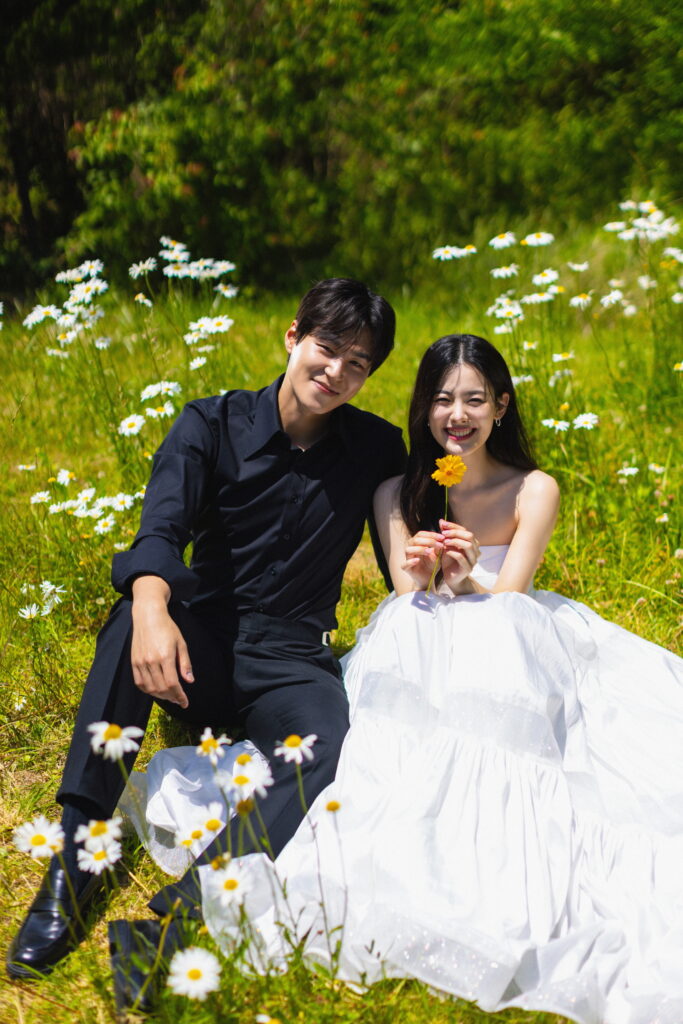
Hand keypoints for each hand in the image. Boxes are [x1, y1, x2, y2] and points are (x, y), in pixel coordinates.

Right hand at [131, 579, 193, 707]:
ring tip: (170, 696)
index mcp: (165, 656)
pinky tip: (156, 690)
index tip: (185, 702)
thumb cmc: (167, 628)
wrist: (148, 616)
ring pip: (150, 688)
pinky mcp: (134, 662)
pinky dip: (148, 690)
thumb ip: (185, 664)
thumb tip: (189, 681)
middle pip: (161, 689)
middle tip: (179, 699)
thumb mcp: (181, 643)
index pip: (172, 684)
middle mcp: (151, 661)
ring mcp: (140, 662)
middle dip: (172, 697)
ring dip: (161, 696)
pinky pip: (140, 683)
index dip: (179, 696)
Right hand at [401, 529, 444, 588]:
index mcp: (416, 543)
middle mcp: (410, 549)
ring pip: (408, 550)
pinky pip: (405, 564)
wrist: (429, 579)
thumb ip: (439, 548)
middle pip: (415, 540)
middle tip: (439, 545)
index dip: (431, 535)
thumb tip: (443, 539)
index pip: (421, 534)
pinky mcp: (406, 569)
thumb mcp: (438, 555)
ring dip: (419, 549)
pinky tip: (417, 560)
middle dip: (428, 541)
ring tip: (429, 552)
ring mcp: (407, 558)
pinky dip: (410, 562)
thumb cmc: (433, 564)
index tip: (442, 538)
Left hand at [439, 519, 479, 593]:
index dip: (454, 526)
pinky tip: (445, 551)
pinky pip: (461, 557)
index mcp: (471, 543)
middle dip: (455, 533)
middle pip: (469, 536)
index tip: (442, 524)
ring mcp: (473, 560)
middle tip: (443, 533)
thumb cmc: (449, 561)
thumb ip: (445, 535)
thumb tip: (441, 521)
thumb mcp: (446, 546)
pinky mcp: (468, 568)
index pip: (465, 530)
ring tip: (444, 542)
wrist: (451, 578)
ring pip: (468, 546)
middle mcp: (475, 550)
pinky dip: (452, 552)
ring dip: (455, 541)